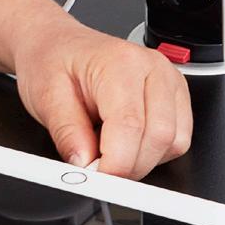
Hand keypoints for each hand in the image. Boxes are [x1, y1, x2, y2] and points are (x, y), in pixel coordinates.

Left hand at [13, 20, 192, 179]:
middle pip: (160, 137)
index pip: (130, 126)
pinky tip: (127, 140)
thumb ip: (67, 133)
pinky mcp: (176, 96)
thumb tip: (85, 166)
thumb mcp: (45, 96)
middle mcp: (153, 68)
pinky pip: (178, 139)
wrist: (58, 45)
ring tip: (110, 147)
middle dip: (129, 166)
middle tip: (97, 169)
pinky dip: (154, 152)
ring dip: (143, 160)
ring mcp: (169, 80)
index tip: (95, 180)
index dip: (114, 165)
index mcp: (120, 63)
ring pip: (175, 142)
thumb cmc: (53, 61)